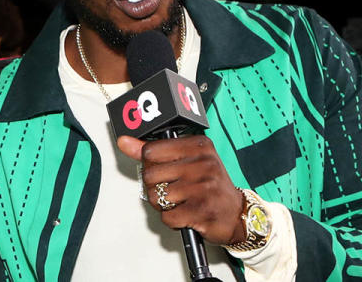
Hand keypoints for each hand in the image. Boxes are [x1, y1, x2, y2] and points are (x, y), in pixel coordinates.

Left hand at [117, 135, 246, 244]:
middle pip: (149, 174)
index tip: (165, 169)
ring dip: (163, 204)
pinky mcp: (201, 211)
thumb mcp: (186, 160)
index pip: (150, 150)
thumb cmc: (210, 185)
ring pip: (156, 196)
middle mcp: (202, 163)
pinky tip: (186, 213)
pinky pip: (167, 216)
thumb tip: (124, 142)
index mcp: (198, 145)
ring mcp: (203, 187)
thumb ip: (153, 151)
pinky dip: (172, 219)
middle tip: (173, 189)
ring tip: (180, 201)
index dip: (151, 164)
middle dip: (156, 186)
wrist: (238, 214)